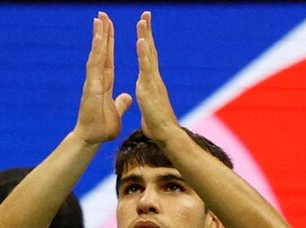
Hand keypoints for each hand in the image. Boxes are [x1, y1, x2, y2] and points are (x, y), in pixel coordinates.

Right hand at [73, 12, 131, 145]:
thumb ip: (121, 103)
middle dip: (103, 33)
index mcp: (105, 82)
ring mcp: (93, 81)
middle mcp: (97, 78)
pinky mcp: (92, 86)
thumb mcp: (116, 111)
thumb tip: (126, 97)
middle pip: (101, 51)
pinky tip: (100, 37)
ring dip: (99, 36)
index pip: (108, 58)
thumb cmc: (101, 127)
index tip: (109, 27)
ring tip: (100, 18)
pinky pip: (95, 64)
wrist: (92, 138)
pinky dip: (98, 50)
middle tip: (102, 14)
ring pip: (97, 54)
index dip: (109, 43)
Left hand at [135, 11, 181, 141]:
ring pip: (149, 54)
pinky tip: (140, 40)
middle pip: (150, 50)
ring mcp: (153, 81)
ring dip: (145, 36)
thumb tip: (149, 97)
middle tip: (145, 14)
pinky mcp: (149, 88)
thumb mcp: (149, 108)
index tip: (142, 27)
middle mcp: (154, 78)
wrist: (165, 135)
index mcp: (151, 82)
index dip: (145, 42)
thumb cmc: (158, 125)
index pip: (148, 58)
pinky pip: (146, 68)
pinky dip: (143, 53)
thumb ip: (149, 99)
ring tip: (142, 20)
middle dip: (147, 32)